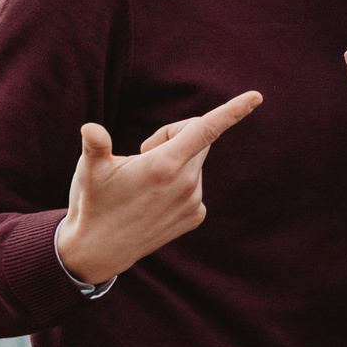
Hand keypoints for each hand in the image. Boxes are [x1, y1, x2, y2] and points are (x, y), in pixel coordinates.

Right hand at [57, 92, 261, 282]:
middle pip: (198, 137)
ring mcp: (193, 202)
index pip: (205, 129)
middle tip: (143, 153)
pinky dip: (179, 184)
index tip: (256, 96)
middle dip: (174, 136)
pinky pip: (195, 185)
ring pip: (194, 162)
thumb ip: (95, 144)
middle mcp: (186, 183)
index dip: (233, 110)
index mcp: (165, 165)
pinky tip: (155, 199)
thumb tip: (91, 128)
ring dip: (175, 162)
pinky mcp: (195, 216)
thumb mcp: (89, 169)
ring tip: (145, 182)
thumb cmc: (93, 203)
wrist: (99, 250)